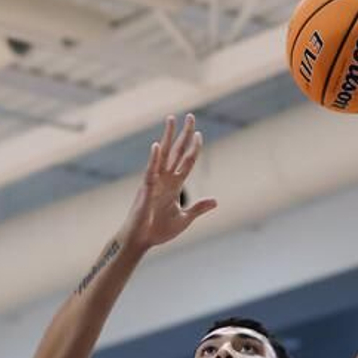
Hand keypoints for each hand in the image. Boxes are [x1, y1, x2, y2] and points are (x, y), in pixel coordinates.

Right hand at [120, 114, 217, 252]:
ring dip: (167, 137)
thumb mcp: (184, 219)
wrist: (141, 241)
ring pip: (163, 155)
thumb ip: (198, 208)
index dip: (194, 148)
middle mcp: (165, 179)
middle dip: (183, 134)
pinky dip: (154, 159)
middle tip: (190, 116)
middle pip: (176, 151)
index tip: (199, 133)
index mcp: (174, 185)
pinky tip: (157, 145)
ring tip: (171, 119)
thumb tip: (215, 201)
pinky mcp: (146, 190)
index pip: (187, 161)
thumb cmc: (158, 231)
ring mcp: (155, 182)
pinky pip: (150, 172)